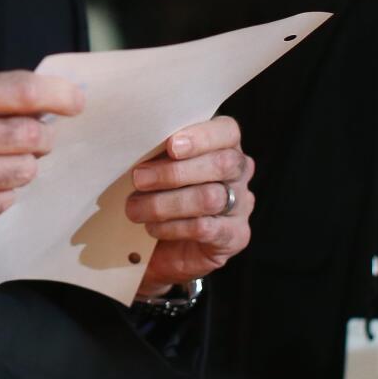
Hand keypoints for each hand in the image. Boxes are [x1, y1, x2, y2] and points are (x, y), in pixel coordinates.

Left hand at [126, 115, 253, 297]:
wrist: (167, 248)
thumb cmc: (161, 194)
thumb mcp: (158, 166)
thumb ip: (160, 152)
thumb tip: (140, 142)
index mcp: (224, 145)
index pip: (227, 131)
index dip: (201, 137)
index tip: (171, 145)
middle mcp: (239, 172)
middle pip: (223, 164)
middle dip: (175, 172)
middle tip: (139, 179)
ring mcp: (241, 205)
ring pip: (210, 198)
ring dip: (165, 203)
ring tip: (136, 208)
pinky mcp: (235, 236)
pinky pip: (204, 228)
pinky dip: (172, 227)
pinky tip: (152, 227)